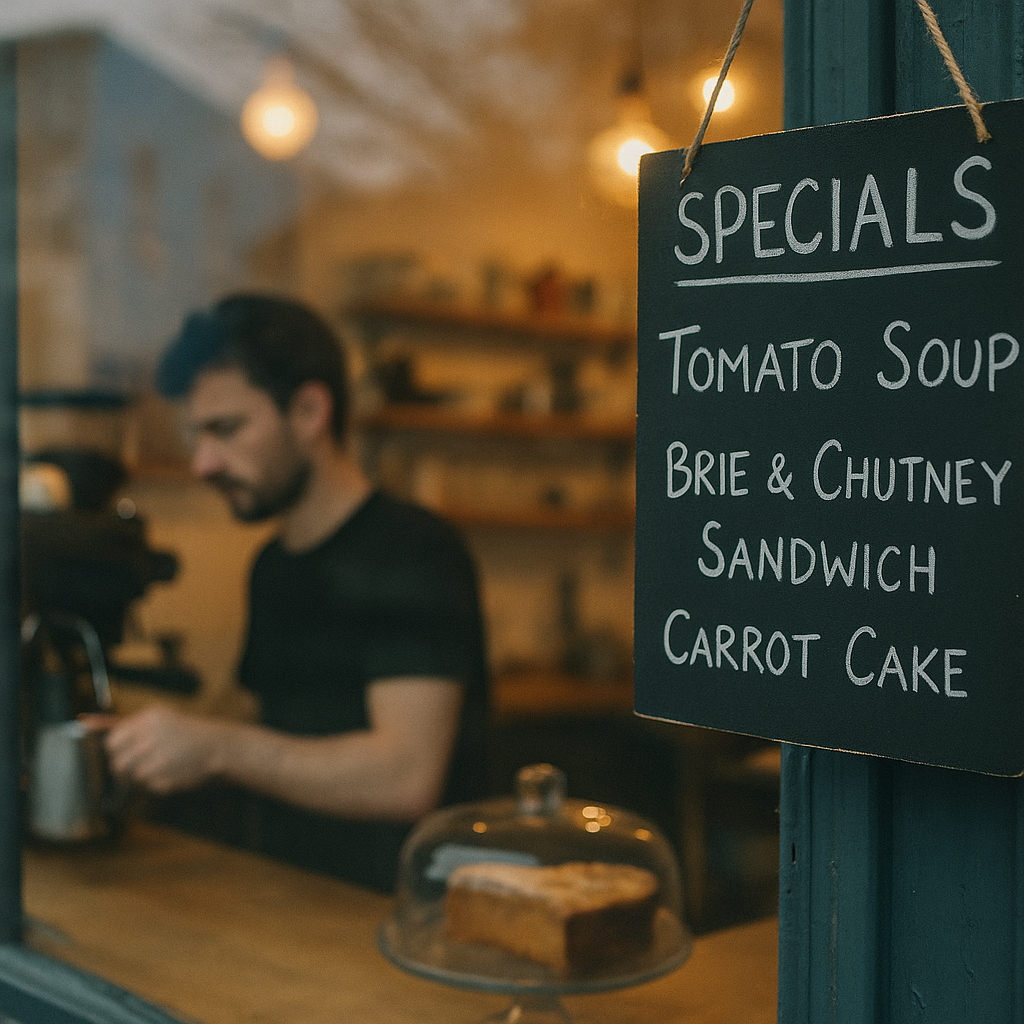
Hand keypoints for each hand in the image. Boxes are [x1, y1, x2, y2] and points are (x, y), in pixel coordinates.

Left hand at [86, 705, 222, 794]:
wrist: (216, 747)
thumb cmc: (184, 732)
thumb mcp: (158, 718)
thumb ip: (123, 723)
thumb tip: (84, 724)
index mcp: (149, 720)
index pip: (113, 742)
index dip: (116, 751)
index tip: (126, 752)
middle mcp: (151, 739)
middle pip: (118, 764)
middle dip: (125, 768)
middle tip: (140, 764)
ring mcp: (158, 761)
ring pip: (131, 778)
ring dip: (140, 777)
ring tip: (158, 768)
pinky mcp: (165, 780)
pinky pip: (146, 788)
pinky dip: (154, 784)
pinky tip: (168, 774)